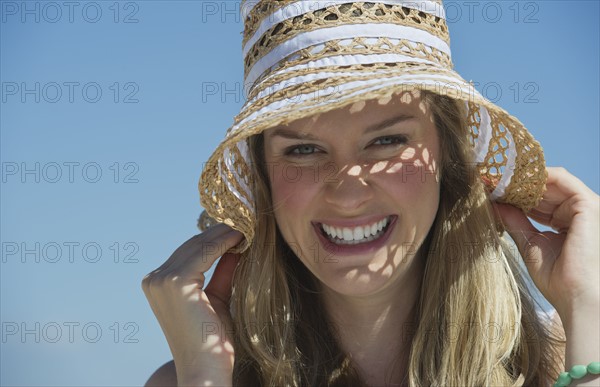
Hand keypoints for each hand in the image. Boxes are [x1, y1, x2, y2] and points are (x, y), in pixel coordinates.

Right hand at [142, 223, 242, 384]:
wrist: (206, 369)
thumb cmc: (212, 340)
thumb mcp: (218, 297)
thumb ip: (223, 271)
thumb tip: (237, 244)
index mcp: (157, 283)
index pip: (189, 251)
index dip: (215, 238)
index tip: (239, 226)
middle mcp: (154, 279)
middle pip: (192, 245)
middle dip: (220, 231)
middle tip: (246, 220)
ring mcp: (161, 280)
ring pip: (199, 244)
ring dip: (224, 233)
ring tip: (248, 225)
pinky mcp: (175, 282)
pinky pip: (205, 252)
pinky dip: (224, 241)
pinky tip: (241, 236)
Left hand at [494, 167, 598, 319]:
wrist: (576, 298)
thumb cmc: (558, 279)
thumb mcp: (529, 243)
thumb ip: (515, 221)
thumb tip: (493, 204)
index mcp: (568, 222)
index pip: (541, 199)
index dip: (515, 193)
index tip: (489, 188)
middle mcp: (580, 212)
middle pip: (545, 187)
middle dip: (515, 184)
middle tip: (487, 180)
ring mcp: (587, 206)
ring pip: (551, 180)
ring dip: (522, 178)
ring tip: (496, 180)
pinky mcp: (588, 204)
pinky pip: (560, 179)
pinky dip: (536, 176)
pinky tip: (514, 182)